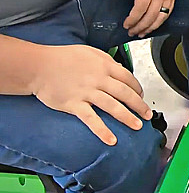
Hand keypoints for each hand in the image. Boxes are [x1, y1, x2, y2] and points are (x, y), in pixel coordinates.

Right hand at [31, 45, 152, 145]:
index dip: (138, 89)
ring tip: (138, 126)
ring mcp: (86, 93)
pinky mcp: (74, 105)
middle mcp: (98, 79)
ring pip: (113, 106)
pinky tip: (111, 140)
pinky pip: (92, 119)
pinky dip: (102, 130)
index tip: (141, 97)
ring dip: (127, 117)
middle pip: (125, 94)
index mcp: (104, 66)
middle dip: (139, 106)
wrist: (37, 66)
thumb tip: (120, 70)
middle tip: (148, 114)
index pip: (128, 79)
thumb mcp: (89, 52)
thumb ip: (107, 61)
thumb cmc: (61, 57)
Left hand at [101, 0, 178, 37]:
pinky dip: (161, 21)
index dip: (132, 19)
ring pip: (161, 17)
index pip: (140, 9)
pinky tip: (153, 25)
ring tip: (141, 33)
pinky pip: (168, 12)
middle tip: (131, 32)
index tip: (125, 25)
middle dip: (140, 26)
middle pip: (150, 16)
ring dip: (151, 27)